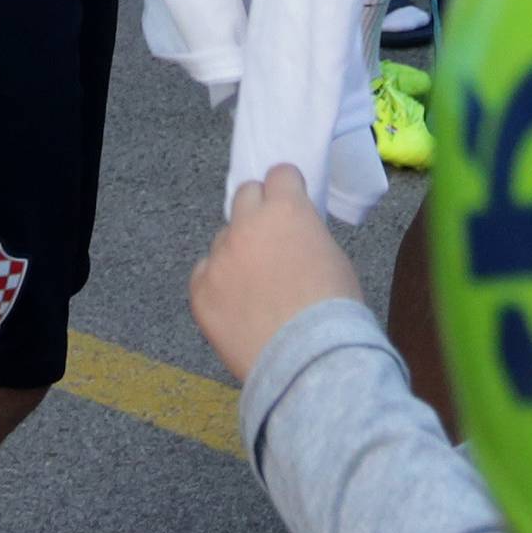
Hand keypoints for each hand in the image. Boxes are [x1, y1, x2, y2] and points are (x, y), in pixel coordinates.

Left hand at [191, 165, 360, 382]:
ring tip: (254, 286)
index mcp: (286, 208)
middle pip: (244, 196)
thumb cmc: (332, 307)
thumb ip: (303, 232)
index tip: (290, 206)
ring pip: (223, 240)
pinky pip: (204, 274)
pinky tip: (235, 305)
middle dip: (256, 212)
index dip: (287, 191)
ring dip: (236, 252)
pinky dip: (217, 284)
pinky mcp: (200, 291)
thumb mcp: (331, 253)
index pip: (279, 174)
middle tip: (269, 241)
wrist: (307, 358)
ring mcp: (219, 258)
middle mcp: (247, 224)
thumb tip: (289, 235)